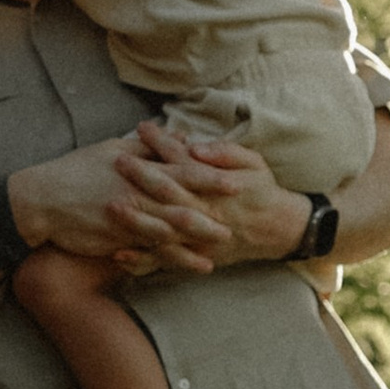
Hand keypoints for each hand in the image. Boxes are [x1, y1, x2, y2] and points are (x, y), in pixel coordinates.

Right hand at [11, 132, 242, 276]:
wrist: (42, 200)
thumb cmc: (78, 170)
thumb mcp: (113, 148)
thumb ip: (150, 147)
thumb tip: (182, 138)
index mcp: (139, 169)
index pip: (183, 171)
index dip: (211, 177)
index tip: (236, 181)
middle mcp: (138, 193)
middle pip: (183, 203)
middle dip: (214, 211)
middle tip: (241, 218)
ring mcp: (129, 218)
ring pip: (172, 230)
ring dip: (200, 238)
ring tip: (226, 244)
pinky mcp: (120, 239)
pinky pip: (154, 251)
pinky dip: (177, 258)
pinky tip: (196, 265)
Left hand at [116, 119, 306, 265]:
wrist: (278, 230)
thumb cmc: (262, 190)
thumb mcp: (253, 163)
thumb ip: (225, 153)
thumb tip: (196, 147)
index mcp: (217, 186)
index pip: (184, 161)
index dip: (162, 144)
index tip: (142, 128)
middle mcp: (206, 212)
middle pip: (169, 193)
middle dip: (141, 176)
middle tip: (116, 160)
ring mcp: (200, 238)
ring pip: (164, 229)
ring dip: (136, 219)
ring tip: (111, 206)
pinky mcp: (195, 256)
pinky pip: (166, 260)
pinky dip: (143, 260)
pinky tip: (119, 254)